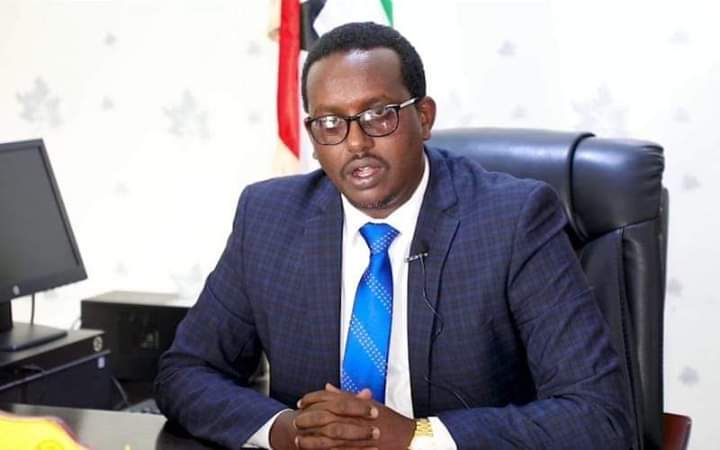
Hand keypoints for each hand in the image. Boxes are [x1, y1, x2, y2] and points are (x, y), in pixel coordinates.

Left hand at [295, 384, 414, 449]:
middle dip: (308, 418)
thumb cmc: (389, 420)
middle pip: (325, 416)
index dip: (312, 399)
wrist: (408, 438)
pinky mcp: (359, 449)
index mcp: (357, 404)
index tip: (301, 402)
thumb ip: (346, 395)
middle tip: (297, 420)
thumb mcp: (369, 403)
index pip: (329, 398)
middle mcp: (356, 418)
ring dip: (311, 439)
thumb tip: (327, 387)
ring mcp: (357, 435)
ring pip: (328, 437)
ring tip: (299, 440)